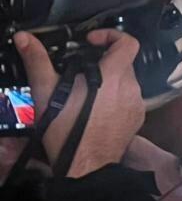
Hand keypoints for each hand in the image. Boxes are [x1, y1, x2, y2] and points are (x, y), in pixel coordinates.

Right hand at [14, 28, 143, 177]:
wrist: (85, 164)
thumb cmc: (66, 129)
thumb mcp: (46, 91)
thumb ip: (37, 61)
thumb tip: (25, 39)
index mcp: (113, 76)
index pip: (128, 43)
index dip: (112, 36)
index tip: (93, 41)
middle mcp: (130, 87)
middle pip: (124, 63)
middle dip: (104, 62)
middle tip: (82, 69)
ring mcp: (136, 104)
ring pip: (126, 82)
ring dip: (109, 81)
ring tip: (85, 92)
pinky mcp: (137, 118)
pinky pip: (129, 100)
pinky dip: (116, 99)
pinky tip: (96, 109)